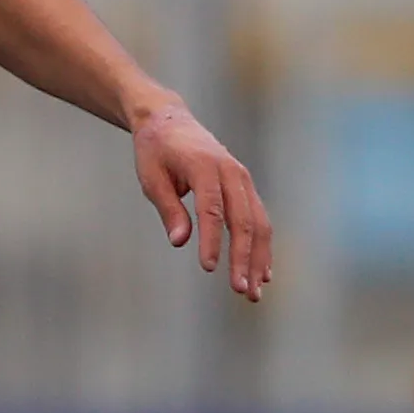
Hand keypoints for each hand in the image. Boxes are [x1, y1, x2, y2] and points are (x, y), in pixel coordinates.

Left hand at [131, 98, 271, 299]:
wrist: (171, 121)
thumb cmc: (156, 151)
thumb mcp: (151, 177)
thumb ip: (168, 208)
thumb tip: (181, 241)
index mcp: (205, 167)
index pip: (212, 209)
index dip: (212, 240)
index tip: (209, 268)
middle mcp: (232, 172)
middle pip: (244, 221)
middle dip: (243, 258)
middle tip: (240, 291)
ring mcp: (243, 180)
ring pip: (259, 223)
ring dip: (258, 259)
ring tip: (253, 292)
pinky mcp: (246, 188)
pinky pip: (259, 219)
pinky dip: (261, 246)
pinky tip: (261, 273)